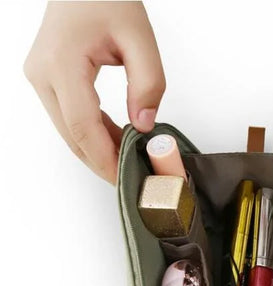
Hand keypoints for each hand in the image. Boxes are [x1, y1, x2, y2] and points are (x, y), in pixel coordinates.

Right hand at [24, 1, 165, 183]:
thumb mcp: (140, 38)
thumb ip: (148, 84)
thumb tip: (144, 126)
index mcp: (62, 63)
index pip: (82, 126)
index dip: (104, 158)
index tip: (125, 178)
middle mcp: (43, 74)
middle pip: (72, 136)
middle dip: (102, 162)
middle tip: (133, 178)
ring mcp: (41, 78)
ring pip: (70, 131)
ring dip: (99, 150)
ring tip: (130, 161)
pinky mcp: (48, 81)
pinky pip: (71, 118)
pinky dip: (94, 134)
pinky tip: (117, 141)